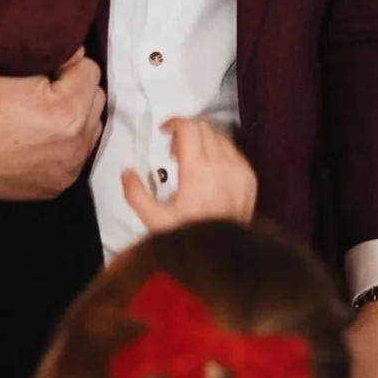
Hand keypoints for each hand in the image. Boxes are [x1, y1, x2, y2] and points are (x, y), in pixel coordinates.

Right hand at [0, 51, 103, 200]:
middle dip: (75, 90)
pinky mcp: (59, 185)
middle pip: (96, 100)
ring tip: (43, 115)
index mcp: (67, 112)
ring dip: (76, 117)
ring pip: (91, 128)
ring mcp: (68, 169)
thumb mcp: (12, 70)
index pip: (91, 71)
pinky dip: (65, 143)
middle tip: (43, 91)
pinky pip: (77, 154)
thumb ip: (55, 56)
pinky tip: (39, 138)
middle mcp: (75, 145)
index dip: (68, 65)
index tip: (47, 71)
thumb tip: (79, 53)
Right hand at [121, 117, 257, 234]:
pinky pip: (234, 151)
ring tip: (192, 160)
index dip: (174, 123)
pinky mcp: (250, 177)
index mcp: (198, 170)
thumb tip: (127, 172)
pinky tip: (210, 169)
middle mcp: (222, 164)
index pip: (189, 128)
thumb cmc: (189, 235)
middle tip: (174, 151)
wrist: (223, 254)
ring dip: (204, 139)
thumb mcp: (155, 220)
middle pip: (204, 127)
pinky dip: (220, 151)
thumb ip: (136, 195)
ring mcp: (239, 169)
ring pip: (221, 136)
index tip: (164, 132)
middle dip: (186, 130)